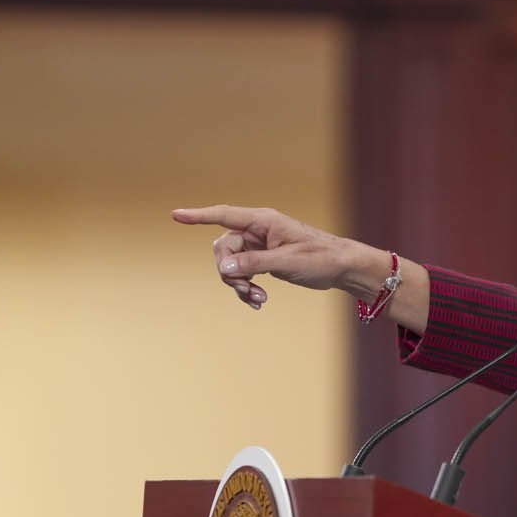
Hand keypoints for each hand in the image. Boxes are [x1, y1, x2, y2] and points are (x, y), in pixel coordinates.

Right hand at [171, 205, 361, 308]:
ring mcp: (260, 245)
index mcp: (263, 221)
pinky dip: (246, 288)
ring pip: (232, 264)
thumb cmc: (319, 258)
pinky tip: (258, 302)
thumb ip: (254, 264)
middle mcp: (258, 230)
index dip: (198, 216)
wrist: (341, 267)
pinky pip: (243, 273)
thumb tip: (223, 268)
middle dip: (230, 272)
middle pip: (224, 248)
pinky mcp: (264, 260)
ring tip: (258, 300)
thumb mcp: (286, 262)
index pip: (224, 215)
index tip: (175, 214)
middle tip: (246, 290)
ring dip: (239, 284)